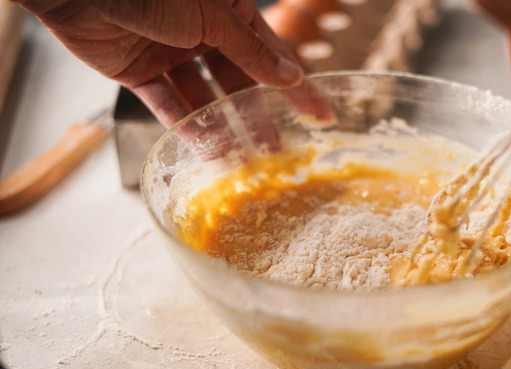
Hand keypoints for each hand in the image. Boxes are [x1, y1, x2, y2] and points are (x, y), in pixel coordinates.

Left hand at [15, 0, 305, 127]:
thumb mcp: (212, 17)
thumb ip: (250, 51)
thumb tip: (289, 76)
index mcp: (227, 9)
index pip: (270, 54)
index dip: (296, 86)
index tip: (321, 115)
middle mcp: (201, 31)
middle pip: (237, 82)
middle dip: (256, 117)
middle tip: (276, 153)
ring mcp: (169, 51)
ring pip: (203, 97)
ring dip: (221, 127)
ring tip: (241, 161)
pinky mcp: (138, 71)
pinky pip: (167, 103)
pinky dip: (184, 125)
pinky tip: (205, 150)